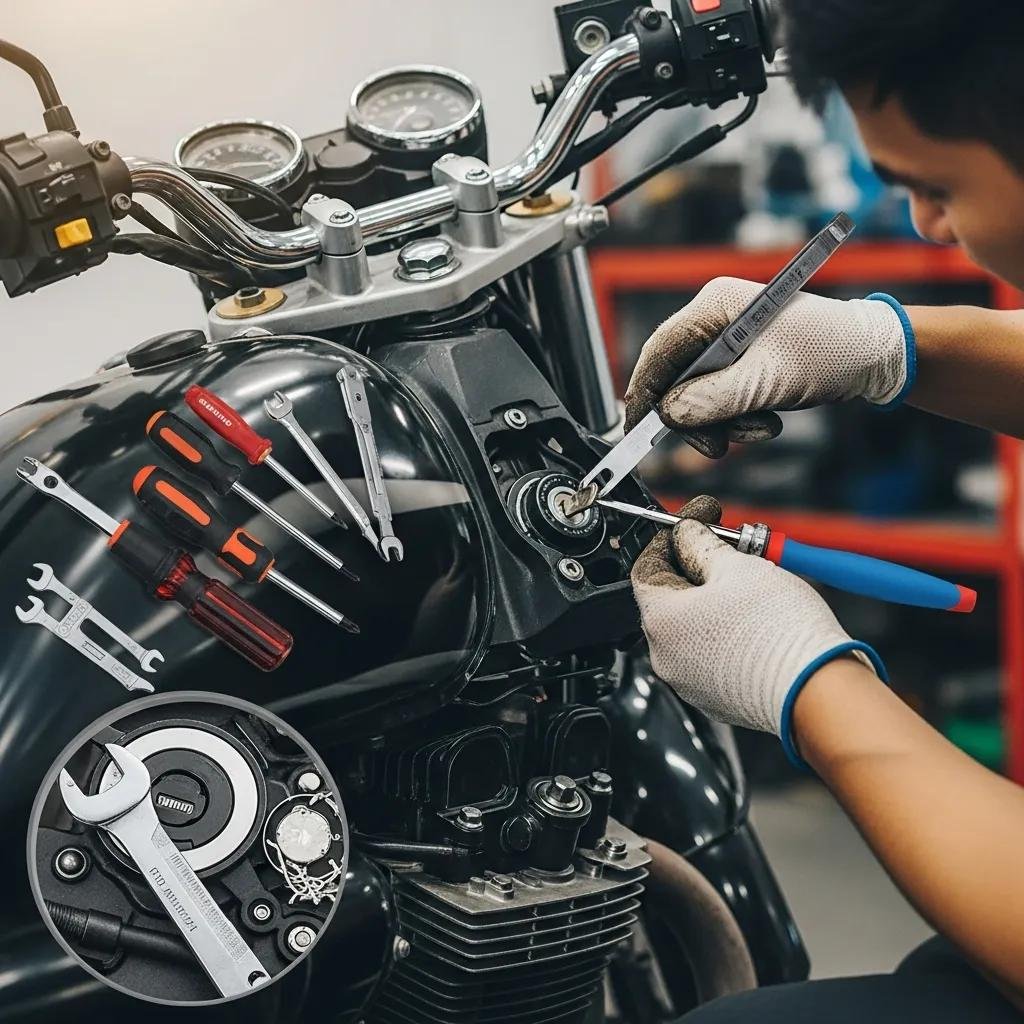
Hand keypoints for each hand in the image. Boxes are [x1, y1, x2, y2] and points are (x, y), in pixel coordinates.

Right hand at [624, 278, 912, 454]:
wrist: (873, 356)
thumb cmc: (830, 352)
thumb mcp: (766, 381)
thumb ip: (712, 399)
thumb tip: (669, 414)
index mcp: (715, 306)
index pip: (659, 351)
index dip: (645, 393)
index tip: (638, 430)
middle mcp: (715, 320)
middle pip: (675, 378)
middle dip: (696, 417)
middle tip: (717, 446)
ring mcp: (727, 342)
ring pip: (696, 395)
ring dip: (722, 422)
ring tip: (760, 428)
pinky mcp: (741, 362)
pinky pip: (719, 398)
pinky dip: (736, 418)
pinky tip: (765, 420)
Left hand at [630, 495, 884, 763]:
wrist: (818, 691)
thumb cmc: (781, 633)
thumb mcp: (738, 565)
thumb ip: (701, 542)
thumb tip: (687, 532)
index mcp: (660, 621)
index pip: (646, 567)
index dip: (669, 539)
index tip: (693, 524)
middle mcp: (665, 656)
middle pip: (669, 596)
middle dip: (697, 566)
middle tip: (729, 548)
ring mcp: (689, 680)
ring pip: (693, 625)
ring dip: (715, 599)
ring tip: (752, 584)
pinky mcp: (716, 696)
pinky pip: (711, 652)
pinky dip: (726, 630)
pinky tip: (756, 619)